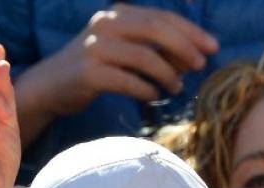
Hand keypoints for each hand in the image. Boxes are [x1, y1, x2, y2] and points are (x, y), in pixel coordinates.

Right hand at [13, 3, 217, 143]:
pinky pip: (127, 81)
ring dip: (167, 74)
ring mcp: (95, 48)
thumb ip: (152, 48)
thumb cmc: (94, 69)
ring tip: (177, 88)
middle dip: (184, 48)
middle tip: (201, 66)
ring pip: (144, 57)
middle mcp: (106, 25)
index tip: (213, 47)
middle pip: (156, 30)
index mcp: (117, 14)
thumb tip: (193, 58)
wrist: (50, 86)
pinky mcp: (88, 73)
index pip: (162, 17)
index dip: (191, 31)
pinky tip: (154, 97)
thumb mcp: (122, 49)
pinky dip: (146, 90)